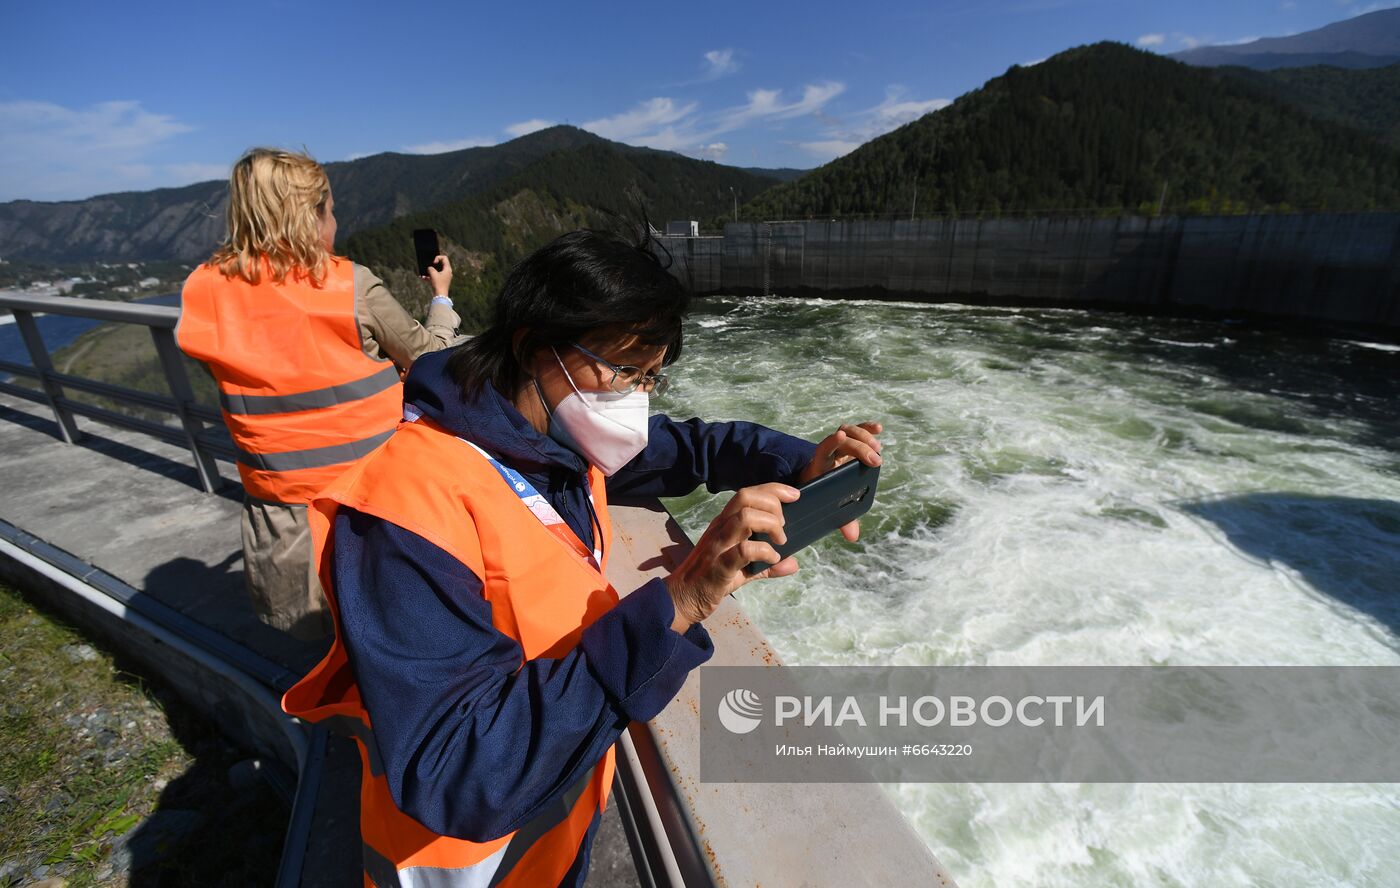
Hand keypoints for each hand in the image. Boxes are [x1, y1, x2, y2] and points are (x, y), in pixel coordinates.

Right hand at [424, 253, 452, 293]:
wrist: (440, 296)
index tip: (433, 263)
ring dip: (430, 271)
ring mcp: (444, 277)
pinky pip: (435, 276)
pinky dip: (430, 276)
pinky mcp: (441, 281)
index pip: (444, 258)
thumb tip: (429, 268)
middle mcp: (447, 272)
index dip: (438, 258)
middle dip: (433, 265)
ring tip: (423, 273)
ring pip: (436, 271)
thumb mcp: (433, 274)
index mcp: (448, 269)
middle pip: (440, 264)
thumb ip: (430, 268)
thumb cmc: (438, 284)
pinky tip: (423, 278)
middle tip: (429, 266)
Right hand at [664, 483, 801, 632]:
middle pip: (745, 497)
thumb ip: (767, 564)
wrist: (682, 599)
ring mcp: (718, 546)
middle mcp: (720, 528)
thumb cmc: (711, 580)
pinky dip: (765, 552)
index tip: (794, 495)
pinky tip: (772, 559)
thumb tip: (793, 563)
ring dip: (770, 524)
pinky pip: (744, 551)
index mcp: (724, 523)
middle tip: (784, 525)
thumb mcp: (743, 569)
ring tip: (780, 541)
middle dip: (772, 504)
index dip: (773, 489)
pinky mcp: (719, 566)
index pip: (747, 494)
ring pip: (744, 518)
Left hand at [796, 421, 882, 541]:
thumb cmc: (824, 497)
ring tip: (878, 449)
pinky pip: (858, 432)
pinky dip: (868, 429)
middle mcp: (828, 453)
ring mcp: (838, 447)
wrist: (815, 484)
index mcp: (820, 466)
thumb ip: (842, 520)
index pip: (823, 448)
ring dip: (864, 437)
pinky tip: (879, 429)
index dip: (831, 441)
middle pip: (842, 440)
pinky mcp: (849, 444)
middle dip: (860, 448)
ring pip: (849, 432)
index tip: (841, 437)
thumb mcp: (831, 507)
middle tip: (875, 461)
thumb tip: (853, 536)